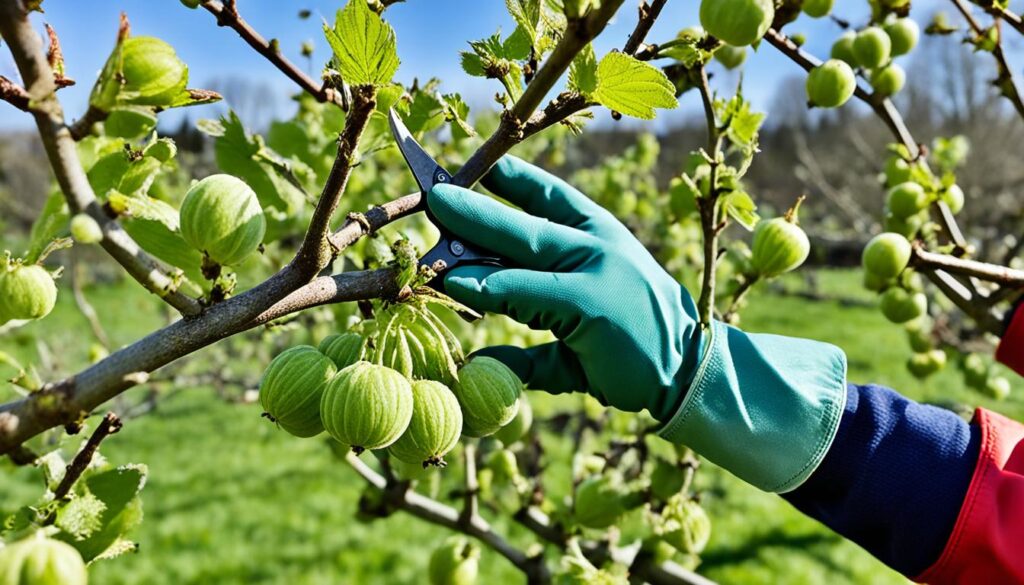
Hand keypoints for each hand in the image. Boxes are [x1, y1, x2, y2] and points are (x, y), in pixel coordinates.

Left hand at [428, 156, 701, 421]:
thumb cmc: (636, 340)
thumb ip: (536, 323)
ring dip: (474, 240)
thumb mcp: (587, 313)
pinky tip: (460, 284)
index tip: (477, 166)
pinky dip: (492, 288)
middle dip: (475, 207)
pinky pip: (529, 293)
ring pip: (525, 248)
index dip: (512, 178)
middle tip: (434, 196)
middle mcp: (597, 244)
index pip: (550, 195)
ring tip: (433, 237)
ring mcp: (596, 270)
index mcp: (600, 234)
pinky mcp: (590, 304)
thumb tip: (483, 353)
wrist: (690, 368)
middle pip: (526, 221)